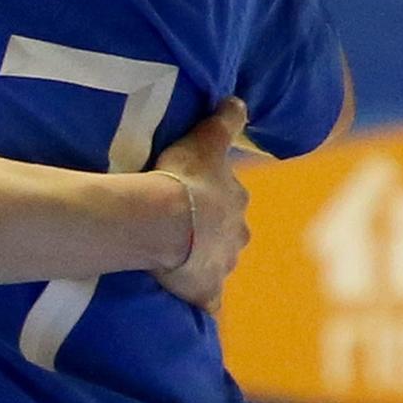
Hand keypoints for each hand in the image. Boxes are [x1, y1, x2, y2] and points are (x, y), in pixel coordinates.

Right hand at [153, 101, 251, 308]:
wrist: (163, 223)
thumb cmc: (184, 178)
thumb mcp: (205, 139)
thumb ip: (224, 121)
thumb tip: (239, 100)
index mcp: (236, 202)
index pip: (231, 199)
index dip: (214, 198)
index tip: (194, 195)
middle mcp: (237, 235)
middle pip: (229, 234)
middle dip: (214, 233)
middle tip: (185, 228)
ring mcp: (222, 266)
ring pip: (219, 264)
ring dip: (205, 262)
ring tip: (178, 258)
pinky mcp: (205, 291)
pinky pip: (207, 300)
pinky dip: (202, 300)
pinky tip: (193, 301)